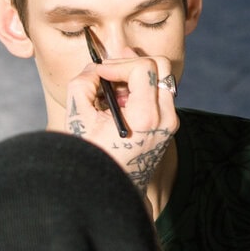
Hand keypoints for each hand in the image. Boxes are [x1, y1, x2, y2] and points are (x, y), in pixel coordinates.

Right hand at [64, 54, 178, 191]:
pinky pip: (160, 94)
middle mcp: (166, 119)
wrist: (111, 188)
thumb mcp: (78, 117)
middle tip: (109, 70)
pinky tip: (120, 99)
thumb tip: (96, 67)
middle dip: (133, 62)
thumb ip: (83, 83)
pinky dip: (141, 89)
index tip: (100, 72)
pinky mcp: (169, 125)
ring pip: (162, 78)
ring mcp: (171, 123)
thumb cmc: (92, 155)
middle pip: (162, 66)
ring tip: (111, 88)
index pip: (144, 68)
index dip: (119, 63)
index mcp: (147, 117)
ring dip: (137, 75)